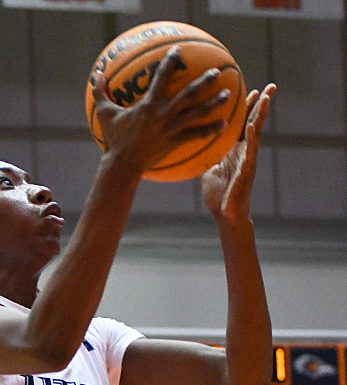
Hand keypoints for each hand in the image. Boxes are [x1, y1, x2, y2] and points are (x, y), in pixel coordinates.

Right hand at [92, 45, 233, 174]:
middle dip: (204, 82)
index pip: (162, 77)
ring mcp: (171, 129)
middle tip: (217, 72)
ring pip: (197, 113)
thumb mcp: (105, 114)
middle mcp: (164, 114)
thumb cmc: (114, 139)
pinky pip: (196, 135)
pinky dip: (210, 130)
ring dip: (214, 103)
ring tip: (227, 95)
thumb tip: (96, 76)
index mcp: (149, 104)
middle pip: (189, 94)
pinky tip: (224, 125)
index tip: (178, 51)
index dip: (171, 62)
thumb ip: (100, 93)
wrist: (123, 165)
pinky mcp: (175, 142)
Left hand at [201, 83, 275, 221]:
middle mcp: (244, 152)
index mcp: (235, 151)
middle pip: (254, 123)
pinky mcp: (247, 171)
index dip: (246, 107)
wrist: (225, 216)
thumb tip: (196, 144)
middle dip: (262, 105)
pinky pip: (250, 151)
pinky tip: (252, 125)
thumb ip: (207, 156)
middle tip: (271, 86)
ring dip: (261, 115)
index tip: (249, 89)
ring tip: (267, 97)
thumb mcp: (209, 170)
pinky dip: (251, 138)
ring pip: (257, 133)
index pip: (242, 124)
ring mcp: (248, 160)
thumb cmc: (217, 196)